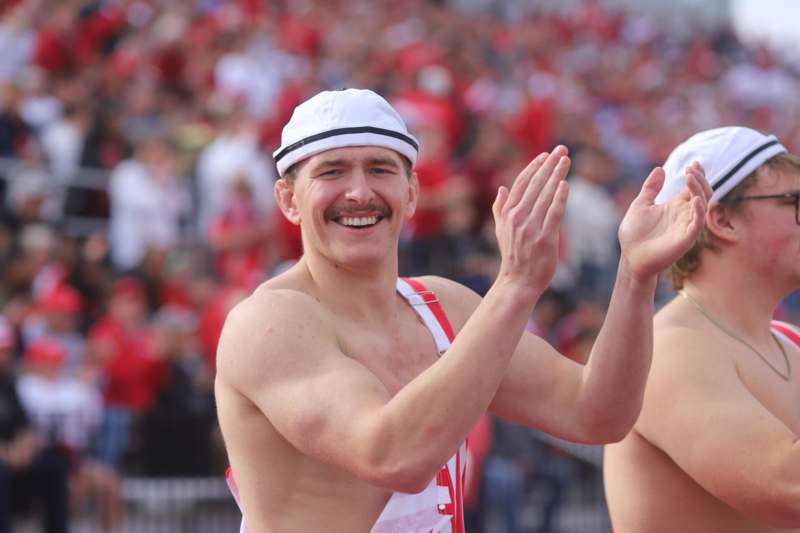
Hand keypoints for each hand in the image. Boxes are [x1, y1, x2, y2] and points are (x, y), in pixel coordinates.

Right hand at [492, 146, 570, 295]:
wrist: (518, 282)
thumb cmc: (512, 256)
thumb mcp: (501, 231)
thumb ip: (500, 209)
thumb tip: (501, 189)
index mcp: (508, 214)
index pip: (522, 184)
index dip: (534, 167)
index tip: (546, 155)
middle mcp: (518, 218)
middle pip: (535, 185)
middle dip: (549, 165)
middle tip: (561, 150)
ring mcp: (531, 228)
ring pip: (545, 196)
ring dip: (556, 176)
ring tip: (566, 160)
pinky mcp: (544, 239)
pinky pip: (553, 214)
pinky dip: (559, 198)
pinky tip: (565, 185)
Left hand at [618, 161, 709, 280]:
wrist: (630, 257)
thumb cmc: (635, 234)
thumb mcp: (641, 205)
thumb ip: (651, 188)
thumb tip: (660, 169)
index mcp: (675, 206)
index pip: (693, 187)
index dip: (696, 174)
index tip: (693, 163)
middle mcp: (684, 214)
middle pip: (702, 193)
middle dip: (699, 179)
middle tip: (691, 169)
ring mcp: (686, 226)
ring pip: (702, 204)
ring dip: (699, 190)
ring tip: (690, 177)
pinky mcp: (686, 239)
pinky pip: (697, 223)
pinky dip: (698, 211)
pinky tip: (693, 199)